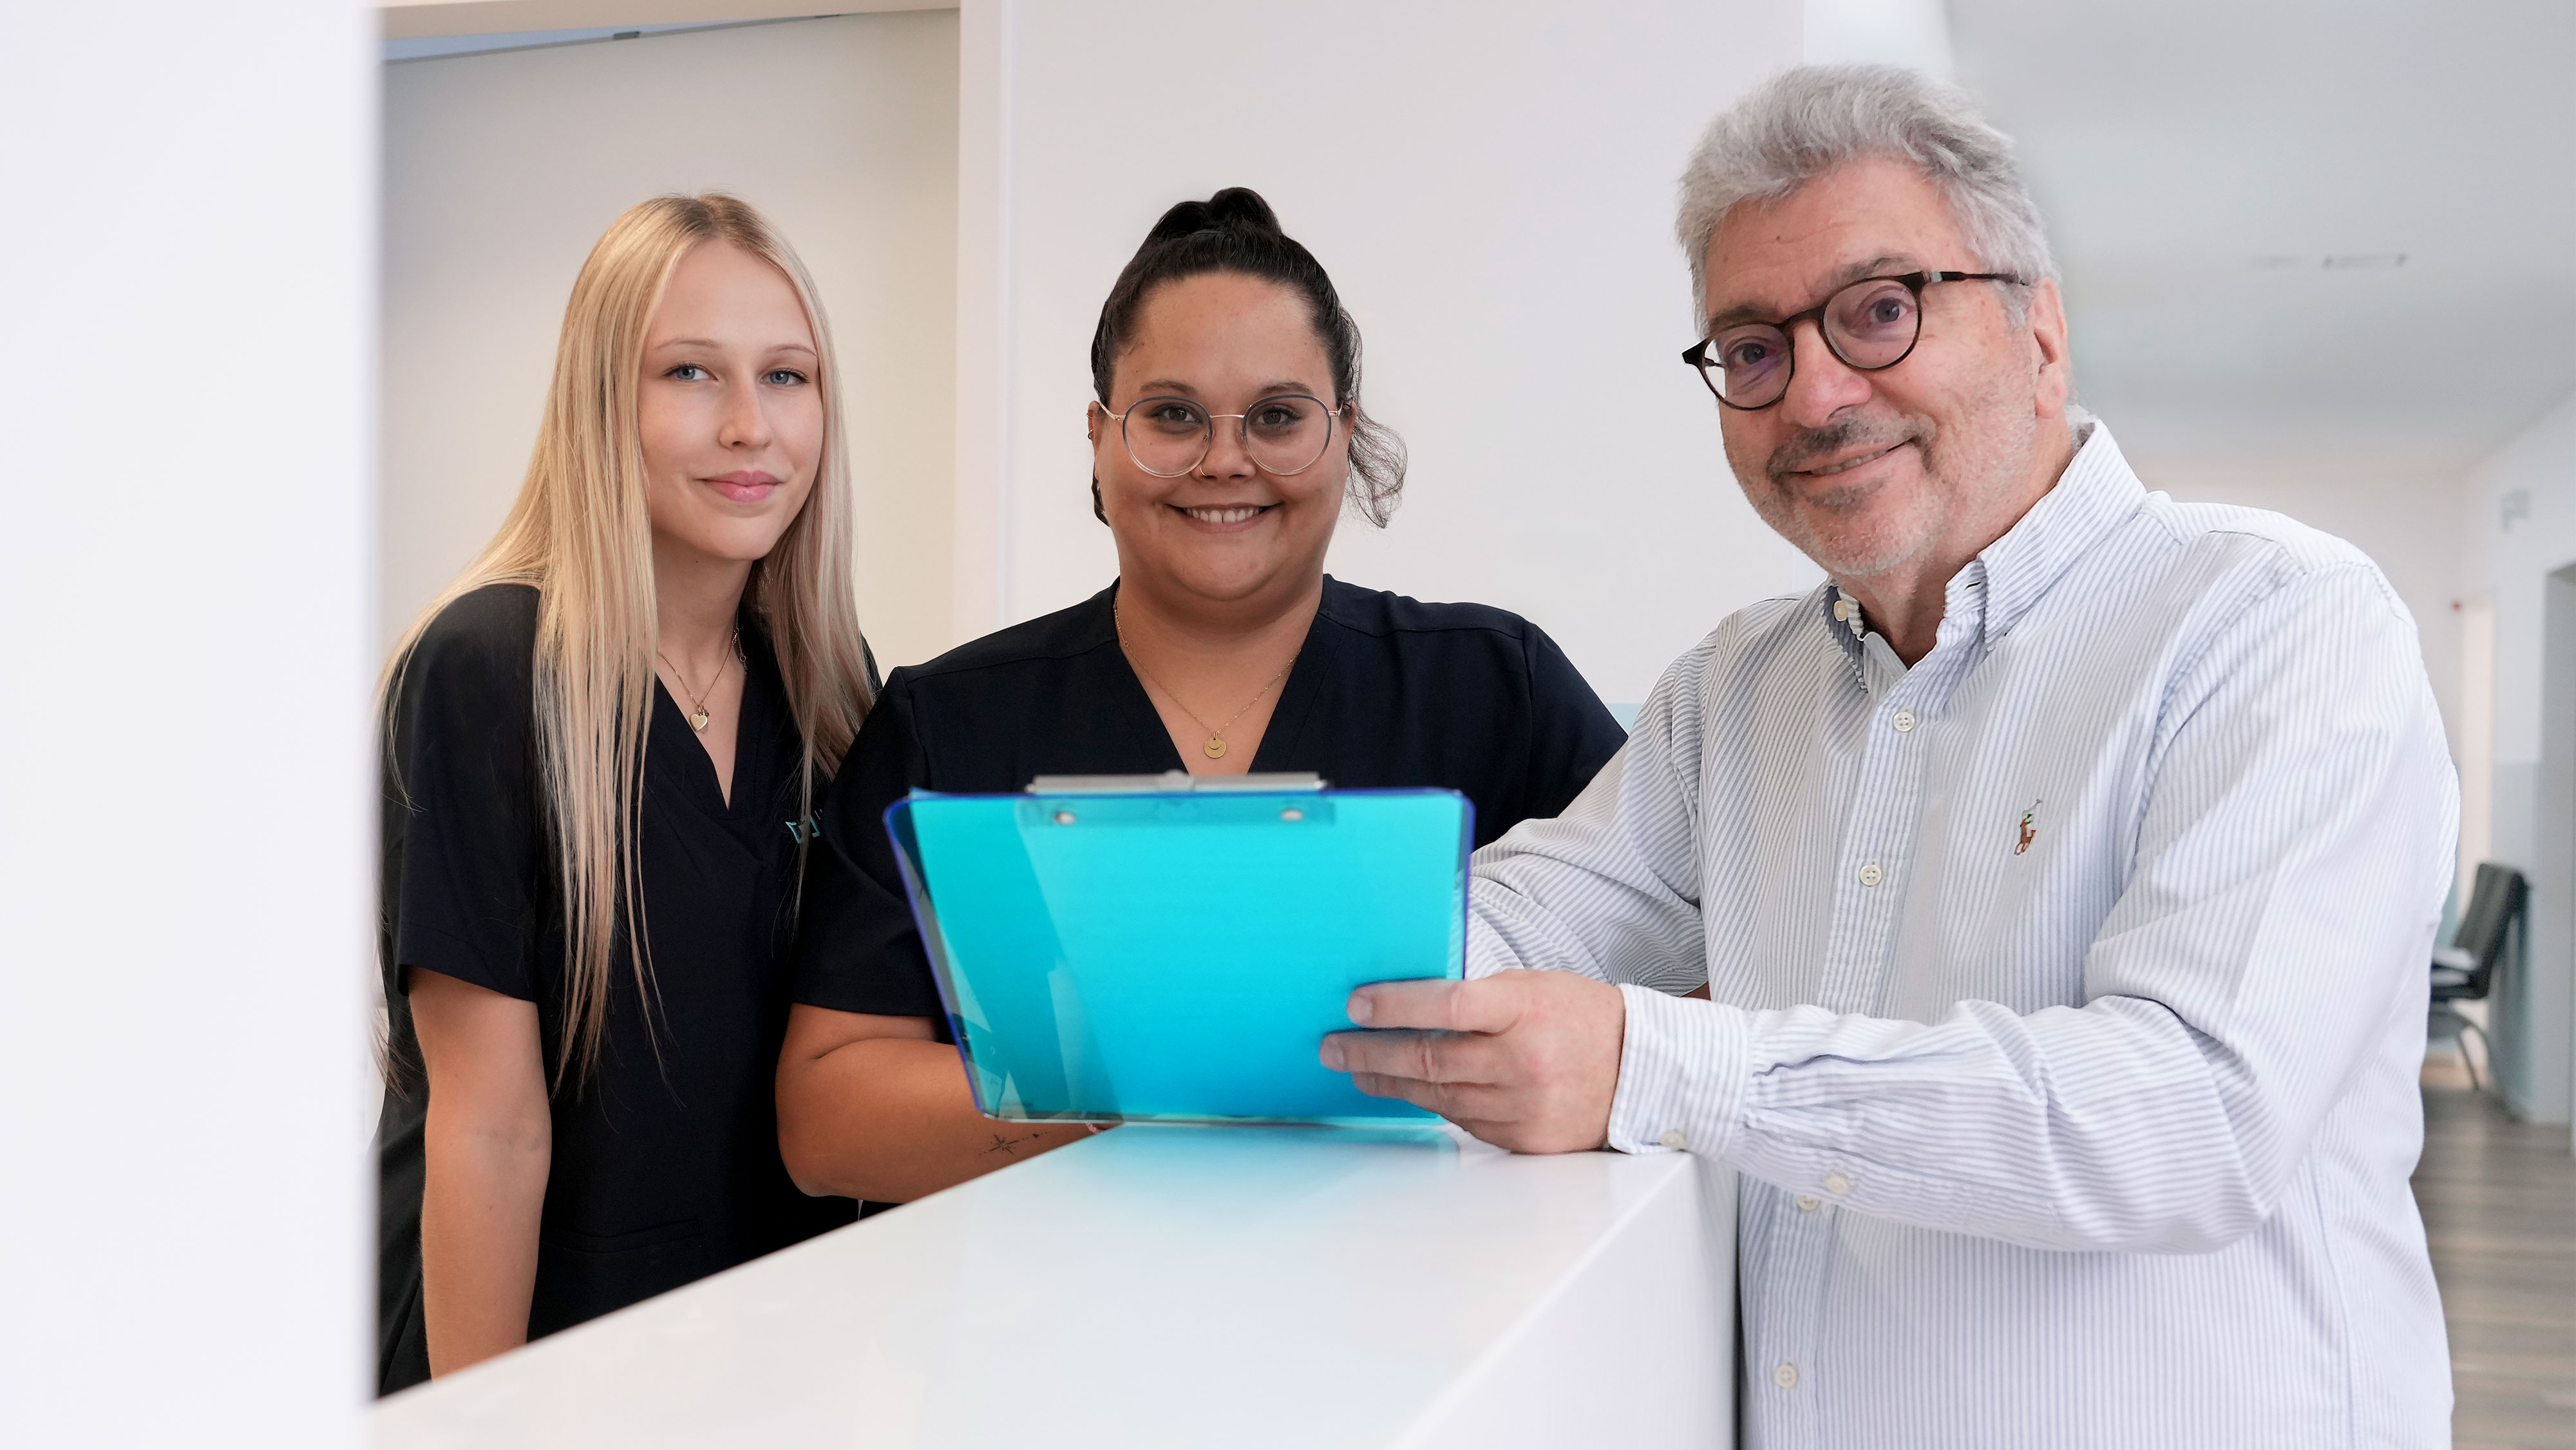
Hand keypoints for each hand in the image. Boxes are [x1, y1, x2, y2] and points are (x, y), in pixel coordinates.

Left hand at [1318, 970, 1625, 1153]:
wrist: (1641, 1071)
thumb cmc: (1581, 1017)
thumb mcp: (1533, 987)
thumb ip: (1478, 997)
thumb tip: (1408, 1006)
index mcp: (1527, 1011)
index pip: (1449, 1005)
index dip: (1396, 1005)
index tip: (1356, 1005)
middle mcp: (1525, 1062)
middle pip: (1431, 1059)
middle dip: (1372, 1052)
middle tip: (1334, 1047)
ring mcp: (1525, 1107)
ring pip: (1439, 1096)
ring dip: (1392, 1082)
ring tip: (1359, 1069)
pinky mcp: (1525, 1141)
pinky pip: (1465, 1122)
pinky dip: (1434, 1104)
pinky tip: (1410, 1090)